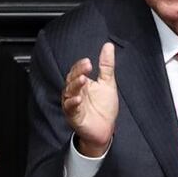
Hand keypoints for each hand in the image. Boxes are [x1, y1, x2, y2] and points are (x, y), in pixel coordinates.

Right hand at [62, 41, 117, 156]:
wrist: (105, 130)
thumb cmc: (104, 108)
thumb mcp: (108, 83)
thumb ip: (106, 65)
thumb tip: (108, 46)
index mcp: (82, 84)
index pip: (77, 71)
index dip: (81, 66)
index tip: (89, 61)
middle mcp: (75, 92)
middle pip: (71, 80)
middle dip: (78, 72)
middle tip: (86, 66)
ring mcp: (73, 104)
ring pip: (69, 92)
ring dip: (75, 85)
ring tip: (83, 80)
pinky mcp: (74, 116)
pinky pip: (70, 108)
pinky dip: (73, 103)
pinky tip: (78, 99)